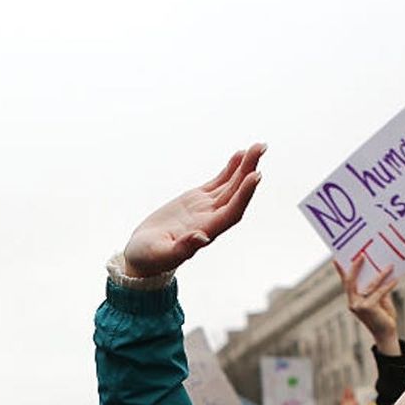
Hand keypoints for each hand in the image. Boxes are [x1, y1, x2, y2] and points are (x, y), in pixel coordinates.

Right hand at [123, 144, 264, 276]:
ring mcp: (206, 208)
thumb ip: (182, 249)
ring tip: (258, 146)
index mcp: (206, 231)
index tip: (256, 176)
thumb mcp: (161, 254)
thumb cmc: (150, 258)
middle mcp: (212, 219)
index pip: (231, 212)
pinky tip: (240, 155)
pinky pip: (218, 182)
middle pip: (236, 194)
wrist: (143, 256)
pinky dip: (230, 169)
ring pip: (230, 185)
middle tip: (261, 147)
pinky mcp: (197, 200)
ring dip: (244, 166)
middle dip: (249, 171)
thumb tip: (202, 238)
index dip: (244, 195)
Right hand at [335, 256, 400, 355]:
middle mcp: (353, 303)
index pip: (346, 284)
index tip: (336, 259)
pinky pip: (379, 292)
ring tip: (390, 266)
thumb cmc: (383, 317)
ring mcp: (359, 306)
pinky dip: (388, 285)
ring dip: (381, 274)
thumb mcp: (379, 301)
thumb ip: (377, 289)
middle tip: (362, 255)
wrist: (386, 334)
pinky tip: (395, 279)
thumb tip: (381, 272)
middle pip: (351, 281)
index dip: (341, 271)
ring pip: (369, 285)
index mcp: (353, 301)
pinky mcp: (368, 307)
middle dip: (356, 267)